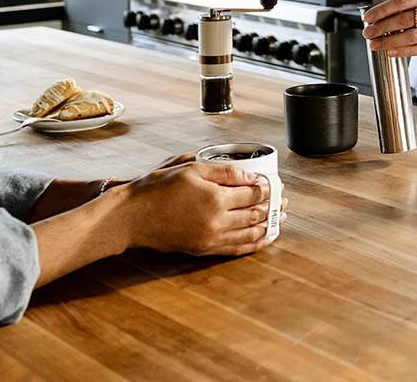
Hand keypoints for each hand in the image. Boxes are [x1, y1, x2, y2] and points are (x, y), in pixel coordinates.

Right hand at [124, 161, 287, 256]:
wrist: (132, 216)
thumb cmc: (158, 188)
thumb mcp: (191, 168)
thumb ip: (223, 171)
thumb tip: (249, 174)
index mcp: (215, 198)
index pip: (253, 193)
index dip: (268, 188)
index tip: (275, 184)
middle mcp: (216, 221)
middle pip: (255, 214)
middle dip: (272, 207)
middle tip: (284, 201)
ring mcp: (210, 239)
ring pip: (249, 234)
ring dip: (267, 226)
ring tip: (279, 220)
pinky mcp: (203, 250)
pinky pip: (235, 249)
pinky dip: (252, 244)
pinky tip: (261, 239)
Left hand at [362, 0, 416, 57]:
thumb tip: (391, 12)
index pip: (401, 2)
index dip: (381, 11)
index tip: (368, 17)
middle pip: (404, 21)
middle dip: (381, 28)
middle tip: (368, 33)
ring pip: (412, 37)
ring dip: (390, 42)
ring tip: (377, 44)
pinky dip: (407, 51)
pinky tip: (394, 51)